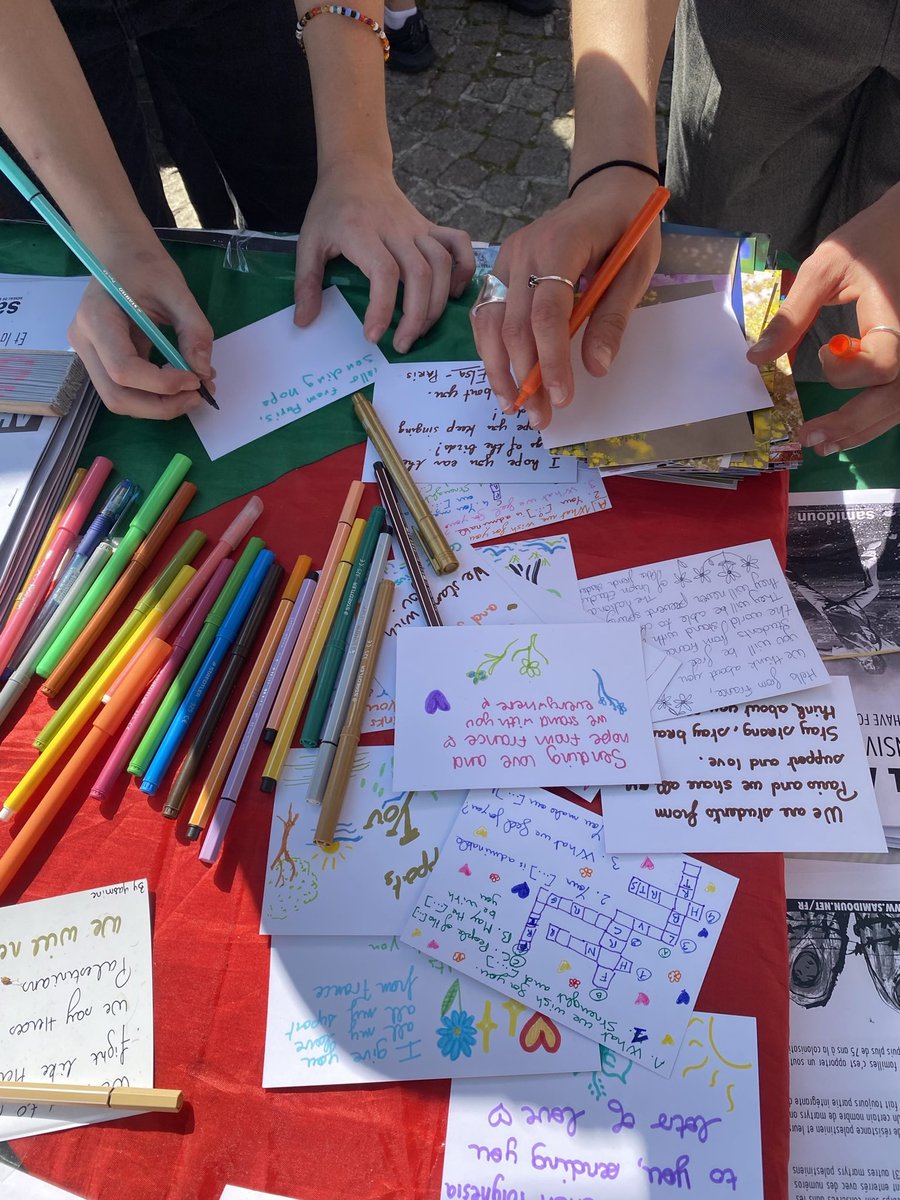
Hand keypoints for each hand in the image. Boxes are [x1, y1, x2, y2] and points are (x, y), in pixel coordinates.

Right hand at [68, 237, 213, 418]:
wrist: (122, 255)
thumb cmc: (144, 265)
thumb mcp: (176, 290)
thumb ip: (194, 330)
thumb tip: (204, 373)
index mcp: (96, 318)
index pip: (123, 369)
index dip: (162, 384)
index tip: (196, 379)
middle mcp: (85, 342)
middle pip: (117, 396)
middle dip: (161, 406)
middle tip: (198, 396)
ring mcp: (89, 355)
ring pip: (120, 400)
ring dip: (159, 405)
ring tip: (193, 390)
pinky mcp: (102, 362)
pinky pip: (126, 391)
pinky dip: (155, 396)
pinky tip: (180, 382)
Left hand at [293, 162, 474, 353]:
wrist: (355, 168)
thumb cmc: (331, 209)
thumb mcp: (308, 241)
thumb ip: (306, 282)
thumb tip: (303, 322)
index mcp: (363, 231)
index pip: (383, 272)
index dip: (382, 308)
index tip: (373, 336)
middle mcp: (396, 229)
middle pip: (419, 274)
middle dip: (415, 316)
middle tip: (402, 344)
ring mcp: (417, 227)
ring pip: (441, 265)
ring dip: (436, 303)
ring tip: (420, 329)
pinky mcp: (431, 227)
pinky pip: (459, 245)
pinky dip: (463, 270)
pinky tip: (452, 293)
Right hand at [471, 169, 660, 430]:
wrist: (605, 190)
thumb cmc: (627, 228)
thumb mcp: (636, 268)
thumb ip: (613, 318)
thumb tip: (596, 368)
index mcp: (561, 244)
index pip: (547, 313)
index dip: (551, 360)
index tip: (562, 398)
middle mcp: (524, 250)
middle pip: (513, 325)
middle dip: (525, 377)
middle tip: (539, 418)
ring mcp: (506, 258)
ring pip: (489, 323)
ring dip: (499, 369)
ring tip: (514, 406)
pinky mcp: (500, 268)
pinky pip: (486, 314)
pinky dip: (491, 349)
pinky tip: (504, 377)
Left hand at [747, 183, 899, 454]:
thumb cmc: (864, 243)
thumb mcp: (824, 268)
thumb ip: (793, 315)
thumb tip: (756, 357)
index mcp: (894, 315)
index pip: (882, 361)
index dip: (851, 368)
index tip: (824, 351)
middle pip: (892, 396)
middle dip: (850, 423)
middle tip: (808, 437)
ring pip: (897, 405)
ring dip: (861, 429)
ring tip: (822, 443)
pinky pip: (896, 398)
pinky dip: (873, 419)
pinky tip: (843, 432)